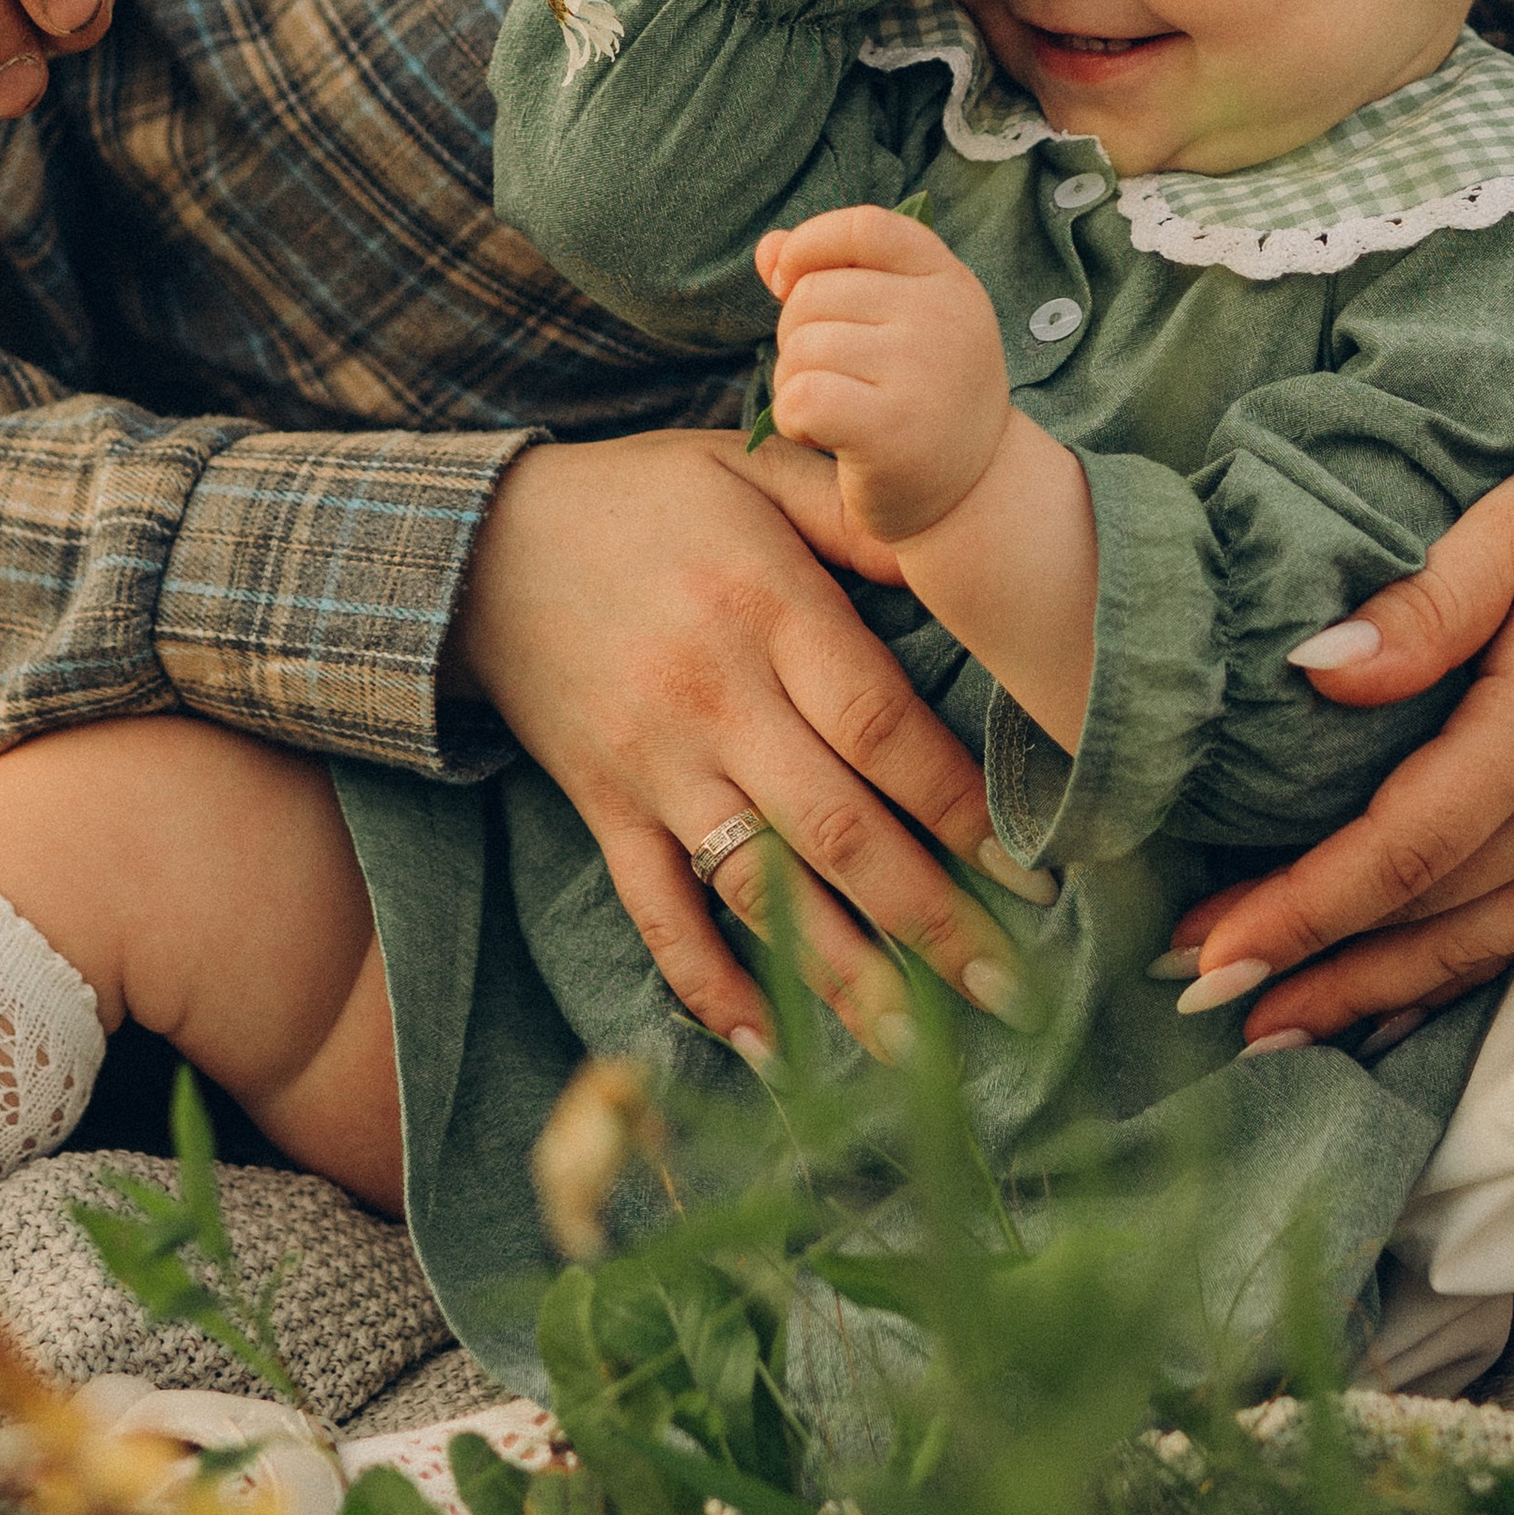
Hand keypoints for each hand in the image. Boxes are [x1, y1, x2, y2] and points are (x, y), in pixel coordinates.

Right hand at [448, 429, 1041, 1059]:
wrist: (479, 543)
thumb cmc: (647, 500)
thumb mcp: (752, 465)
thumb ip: (855, 512)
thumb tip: (958, 547)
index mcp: (768, 608)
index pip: (881, 728)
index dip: (961, 808)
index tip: (1034, 871)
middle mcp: (715, 698)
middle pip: (837, 831)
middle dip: (933, 921)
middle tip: (1015, 992)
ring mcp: (654, 766)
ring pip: (759, 891)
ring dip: (843, 977)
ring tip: (920, 1049)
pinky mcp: (602, 811)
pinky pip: (656, 914)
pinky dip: (708, 986)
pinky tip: (767, 1048)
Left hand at [756, 202, 1010, 546]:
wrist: (971, 498)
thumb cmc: (922, 402)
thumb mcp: (896, 327)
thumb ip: (834, 277)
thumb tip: (768, 249)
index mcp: (949, 281)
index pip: (865, 226)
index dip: (811, 244)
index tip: (786, 281)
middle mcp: (943, 317)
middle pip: (815, 293)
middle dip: (796, 336)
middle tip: (830, 378)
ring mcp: (921, 371)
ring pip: (801, 348)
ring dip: (792, 383)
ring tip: (830, 411)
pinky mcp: (891, 429)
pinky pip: (800, 397)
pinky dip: (792, 419)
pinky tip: (822, 436)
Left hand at [1167, 421, 1513, 1042]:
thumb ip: (1424, 602)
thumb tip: (1317, 669)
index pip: (1401, 850)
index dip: (1301, 911)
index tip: (1206, 950)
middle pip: (1426, 920)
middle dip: (1307, 966)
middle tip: (1193, 992)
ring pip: (1475, 949)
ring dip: (1366, 997)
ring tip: (1266, 1029)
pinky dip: (1446, 983)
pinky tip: (1382, 1007)